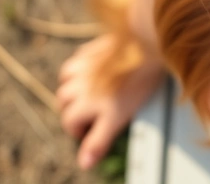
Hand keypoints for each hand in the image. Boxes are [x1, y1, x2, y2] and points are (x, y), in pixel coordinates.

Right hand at [57, 34, 165, 169]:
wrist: (146, 45)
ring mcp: (85, 65)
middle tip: (84, 113)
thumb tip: (83, 163)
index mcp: (85, 101)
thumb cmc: (137, 82)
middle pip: (64, 100)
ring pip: (66, 79)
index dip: (76, 130)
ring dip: (71, 87)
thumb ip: (98, 141)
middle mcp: (80, 84)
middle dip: (70, 109)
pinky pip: (77, 58)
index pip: (70, 122)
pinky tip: (89, 68)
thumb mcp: (118, 118)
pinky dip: (79, 66)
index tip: (85, 132)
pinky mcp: (93, 49)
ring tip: (83, 92)